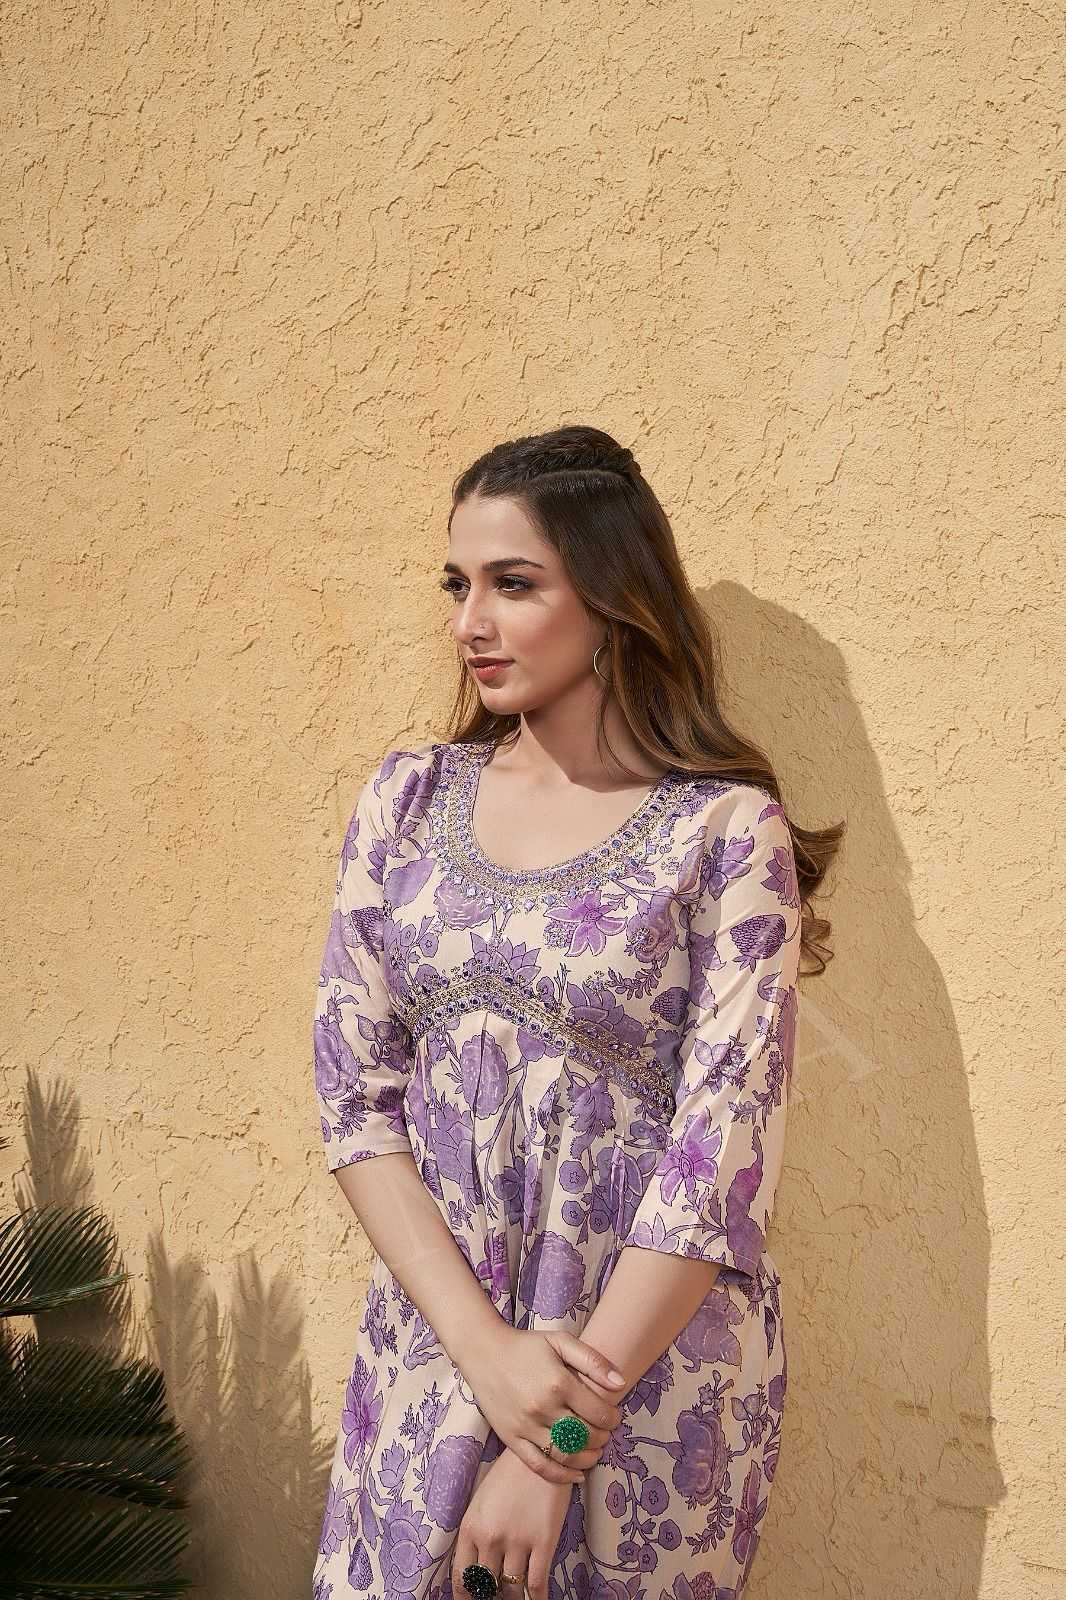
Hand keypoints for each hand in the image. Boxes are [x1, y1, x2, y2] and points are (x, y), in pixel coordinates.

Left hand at [452, 1447, 571, 1599]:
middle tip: (497, 1595)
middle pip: (486, 1587)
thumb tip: (477, 1569)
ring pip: (511, 1590)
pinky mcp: (543, 1542)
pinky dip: (537, 1599)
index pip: (462, 1578)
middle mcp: (490, 1538)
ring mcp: (517, 1541)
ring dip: (513, 1597)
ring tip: (515, 1596)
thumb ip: (476, 1534)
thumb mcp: (481, 1501)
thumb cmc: (510, 1474)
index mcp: (471, 1527)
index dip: (465, 1598)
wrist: (542, 1450)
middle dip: (491, 1597)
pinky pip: (536, 1584)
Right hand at [463, 1326, 626, 1485]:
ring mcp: (526, 1426)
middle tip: (605, 1433)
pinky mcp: (512, 1439)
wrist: (483, 1352)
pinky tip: (576, 1475)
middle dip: (602, 1438)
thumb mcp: (561, 1341)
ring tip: (594, 1452)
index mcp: (559, 1383)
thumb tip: (620, 1383)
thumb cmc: (526, 1346)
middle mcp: (543, 1408)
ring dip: (587, 1459)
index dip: (612, 1419)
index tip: (614, 1417)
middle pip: (585, 1436)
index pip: (598, 1413)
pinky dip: (561, 1476)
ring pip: (566, 1455)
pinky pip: (540, 1466)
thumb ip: (593, 1361)